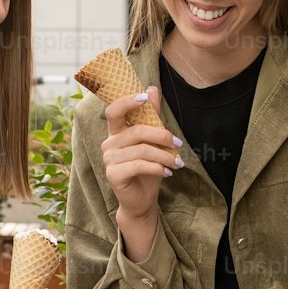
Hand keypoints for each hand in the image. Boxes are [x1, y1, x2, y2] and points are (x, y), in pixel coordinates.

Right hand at [102, 84, 184, 221]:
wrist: (142, 200)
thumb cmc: (147, 171)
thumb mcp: (153, 143)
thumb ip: (152, 117)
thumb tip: (152, 88)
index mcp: (116, 133)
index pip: (114, 111)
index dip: (127, 101)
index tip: (145, 98)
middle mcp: (109, 144)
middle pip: (137, 131)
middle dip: (162, 136)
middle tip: (179, 144)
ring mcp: (108, 160)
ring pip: (141, 150)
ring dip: (164, 156)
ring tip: (177, 163)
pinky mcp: (113, 175)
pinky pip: (139, 165)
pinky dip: (157, 168)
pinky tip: (168, 172)